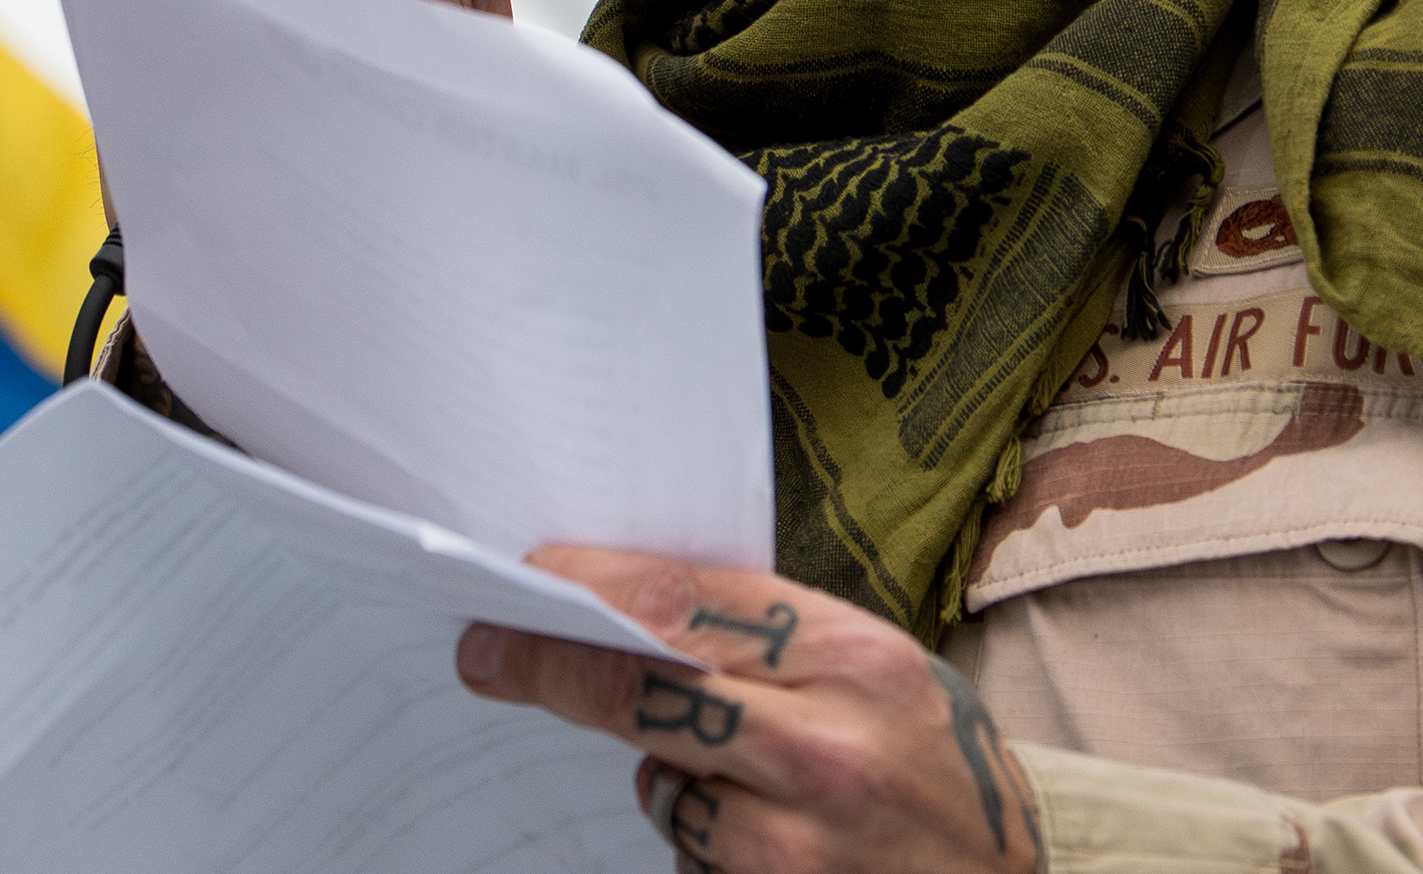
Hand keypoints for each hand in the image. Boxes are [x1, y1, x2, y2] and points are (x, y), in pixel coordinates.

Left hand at [457, 552, 1042, 872]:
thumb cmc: (933, 763)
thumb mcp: (878, 672)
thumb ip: (771, 642)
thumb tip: (631, 609)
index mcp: (854, 660)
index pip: (688, 602)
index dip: (594, 584)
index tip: (533, 576)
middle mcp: (824, 749)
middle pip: (643, 691)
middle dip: (552, 667)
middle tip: (488, 652)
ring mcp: (795, 844)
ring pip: (662, 786)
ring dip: (671, 774)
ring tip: (748, 778)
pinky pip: (692, 856)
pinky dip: (706, 840)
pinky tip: (769, 837)